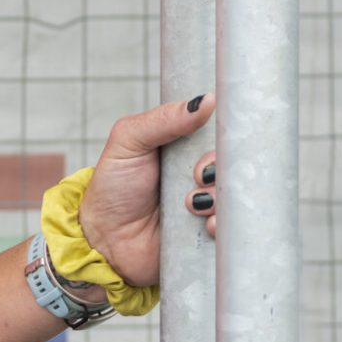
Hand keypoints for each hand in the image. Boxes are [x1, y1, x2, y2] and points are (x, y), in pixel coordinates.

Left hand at [77, 94, 216, 287]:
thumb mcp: (129, 142)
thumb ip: (163, 119)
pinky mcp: (209, 232)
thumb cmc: (113, 188)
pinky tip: (204, 225)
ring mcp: (208, 203)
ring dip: (219, 198)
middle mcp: (202, 173)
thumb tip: (205, 101)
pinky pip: (232, 227)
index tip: (212, 143)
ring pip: (237, 195)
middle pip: (235, 163)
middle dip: (220, 169)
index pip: (223, 132)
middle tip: (197, 177)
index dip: (225, 136)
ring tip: (191, 205)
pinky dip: (223, 225)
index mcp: (187, 146)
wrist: (104, 241)